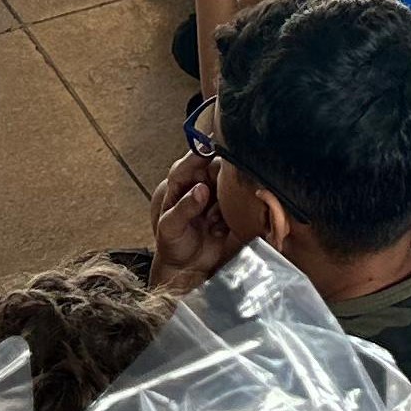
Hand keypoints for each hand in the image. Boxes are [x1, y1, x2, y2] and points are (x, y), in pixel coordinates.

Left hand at [146, 147, 242, 294]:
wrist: (187, 267)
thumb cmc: (172, 244)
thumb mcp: (170, 227)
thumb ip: (184, 207)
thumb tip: (200, 189)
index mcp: (180, 183)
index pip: (193, 159)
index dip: (204, 150)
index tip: (216, 143)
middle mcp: (200, 184)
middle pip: (218, 167)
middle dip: (220, 183)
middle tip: (215, 200)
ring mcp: (216, 195)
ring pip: (231, 184)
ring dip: (223, 204)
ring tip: (210, 223)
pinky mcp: (229, 208)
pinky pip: (239, 202)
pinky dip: (230, 215)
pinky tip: (217, 229)